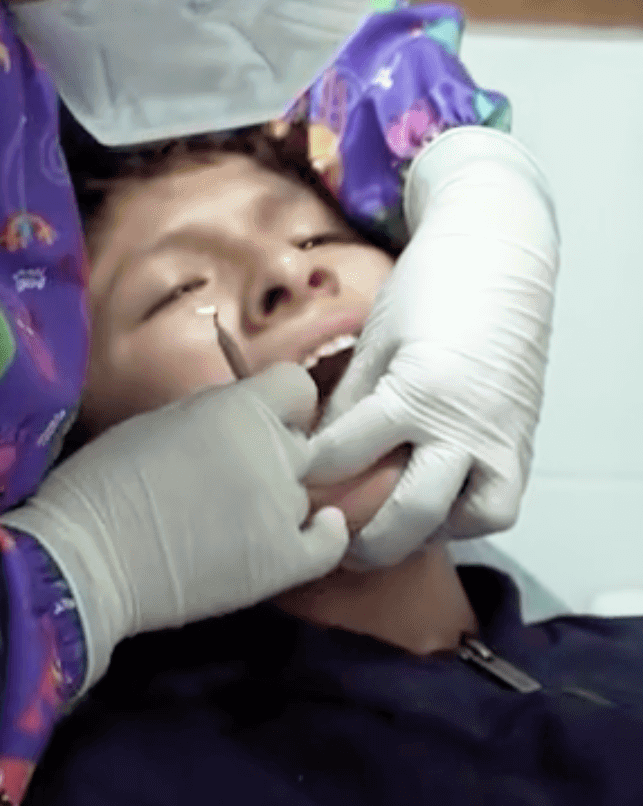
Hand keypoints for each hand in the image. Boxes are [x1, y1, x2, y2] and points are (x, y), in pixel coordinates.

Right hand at [2, 364, 347, 689]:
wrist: (89, 554)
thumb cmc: (102, 480)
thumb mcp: (155, 421)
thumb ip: (208, 416)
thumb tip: (232, 423)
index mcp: (237, 409)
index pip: (296, 386)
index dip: (281, 403)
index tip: (261, 418)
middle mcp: (272, 452)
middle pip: (300, 442)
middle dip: (272, 452)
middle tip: (230, 475)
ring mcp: (284, 509)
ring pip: (303, 491)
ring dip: (276, 498)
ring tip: (234, 518)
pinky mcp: (286, 561)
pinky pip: (329, 542)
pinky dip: (321, 535)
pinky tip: (303, 532)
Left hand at [308, 128, 555, 567]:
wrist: (499, 260)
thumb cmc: (427, 290)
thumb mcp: (374, 340)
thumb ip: (349, 399)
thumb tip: (317, 449)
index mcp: (417, 393)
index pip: (348, 453)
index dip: (310, 472)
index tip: (282, 483)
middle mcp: (466, 427)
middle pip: (412, 510)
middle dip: (368, 538)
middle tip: (332, 544)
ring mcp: (502, 440)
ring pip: (469, 518)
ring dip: (427, 533)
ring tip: (385, 532)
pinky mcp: (524, 442)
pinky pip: (498, 501)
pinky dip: (465, 515)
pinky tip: (429, 509)